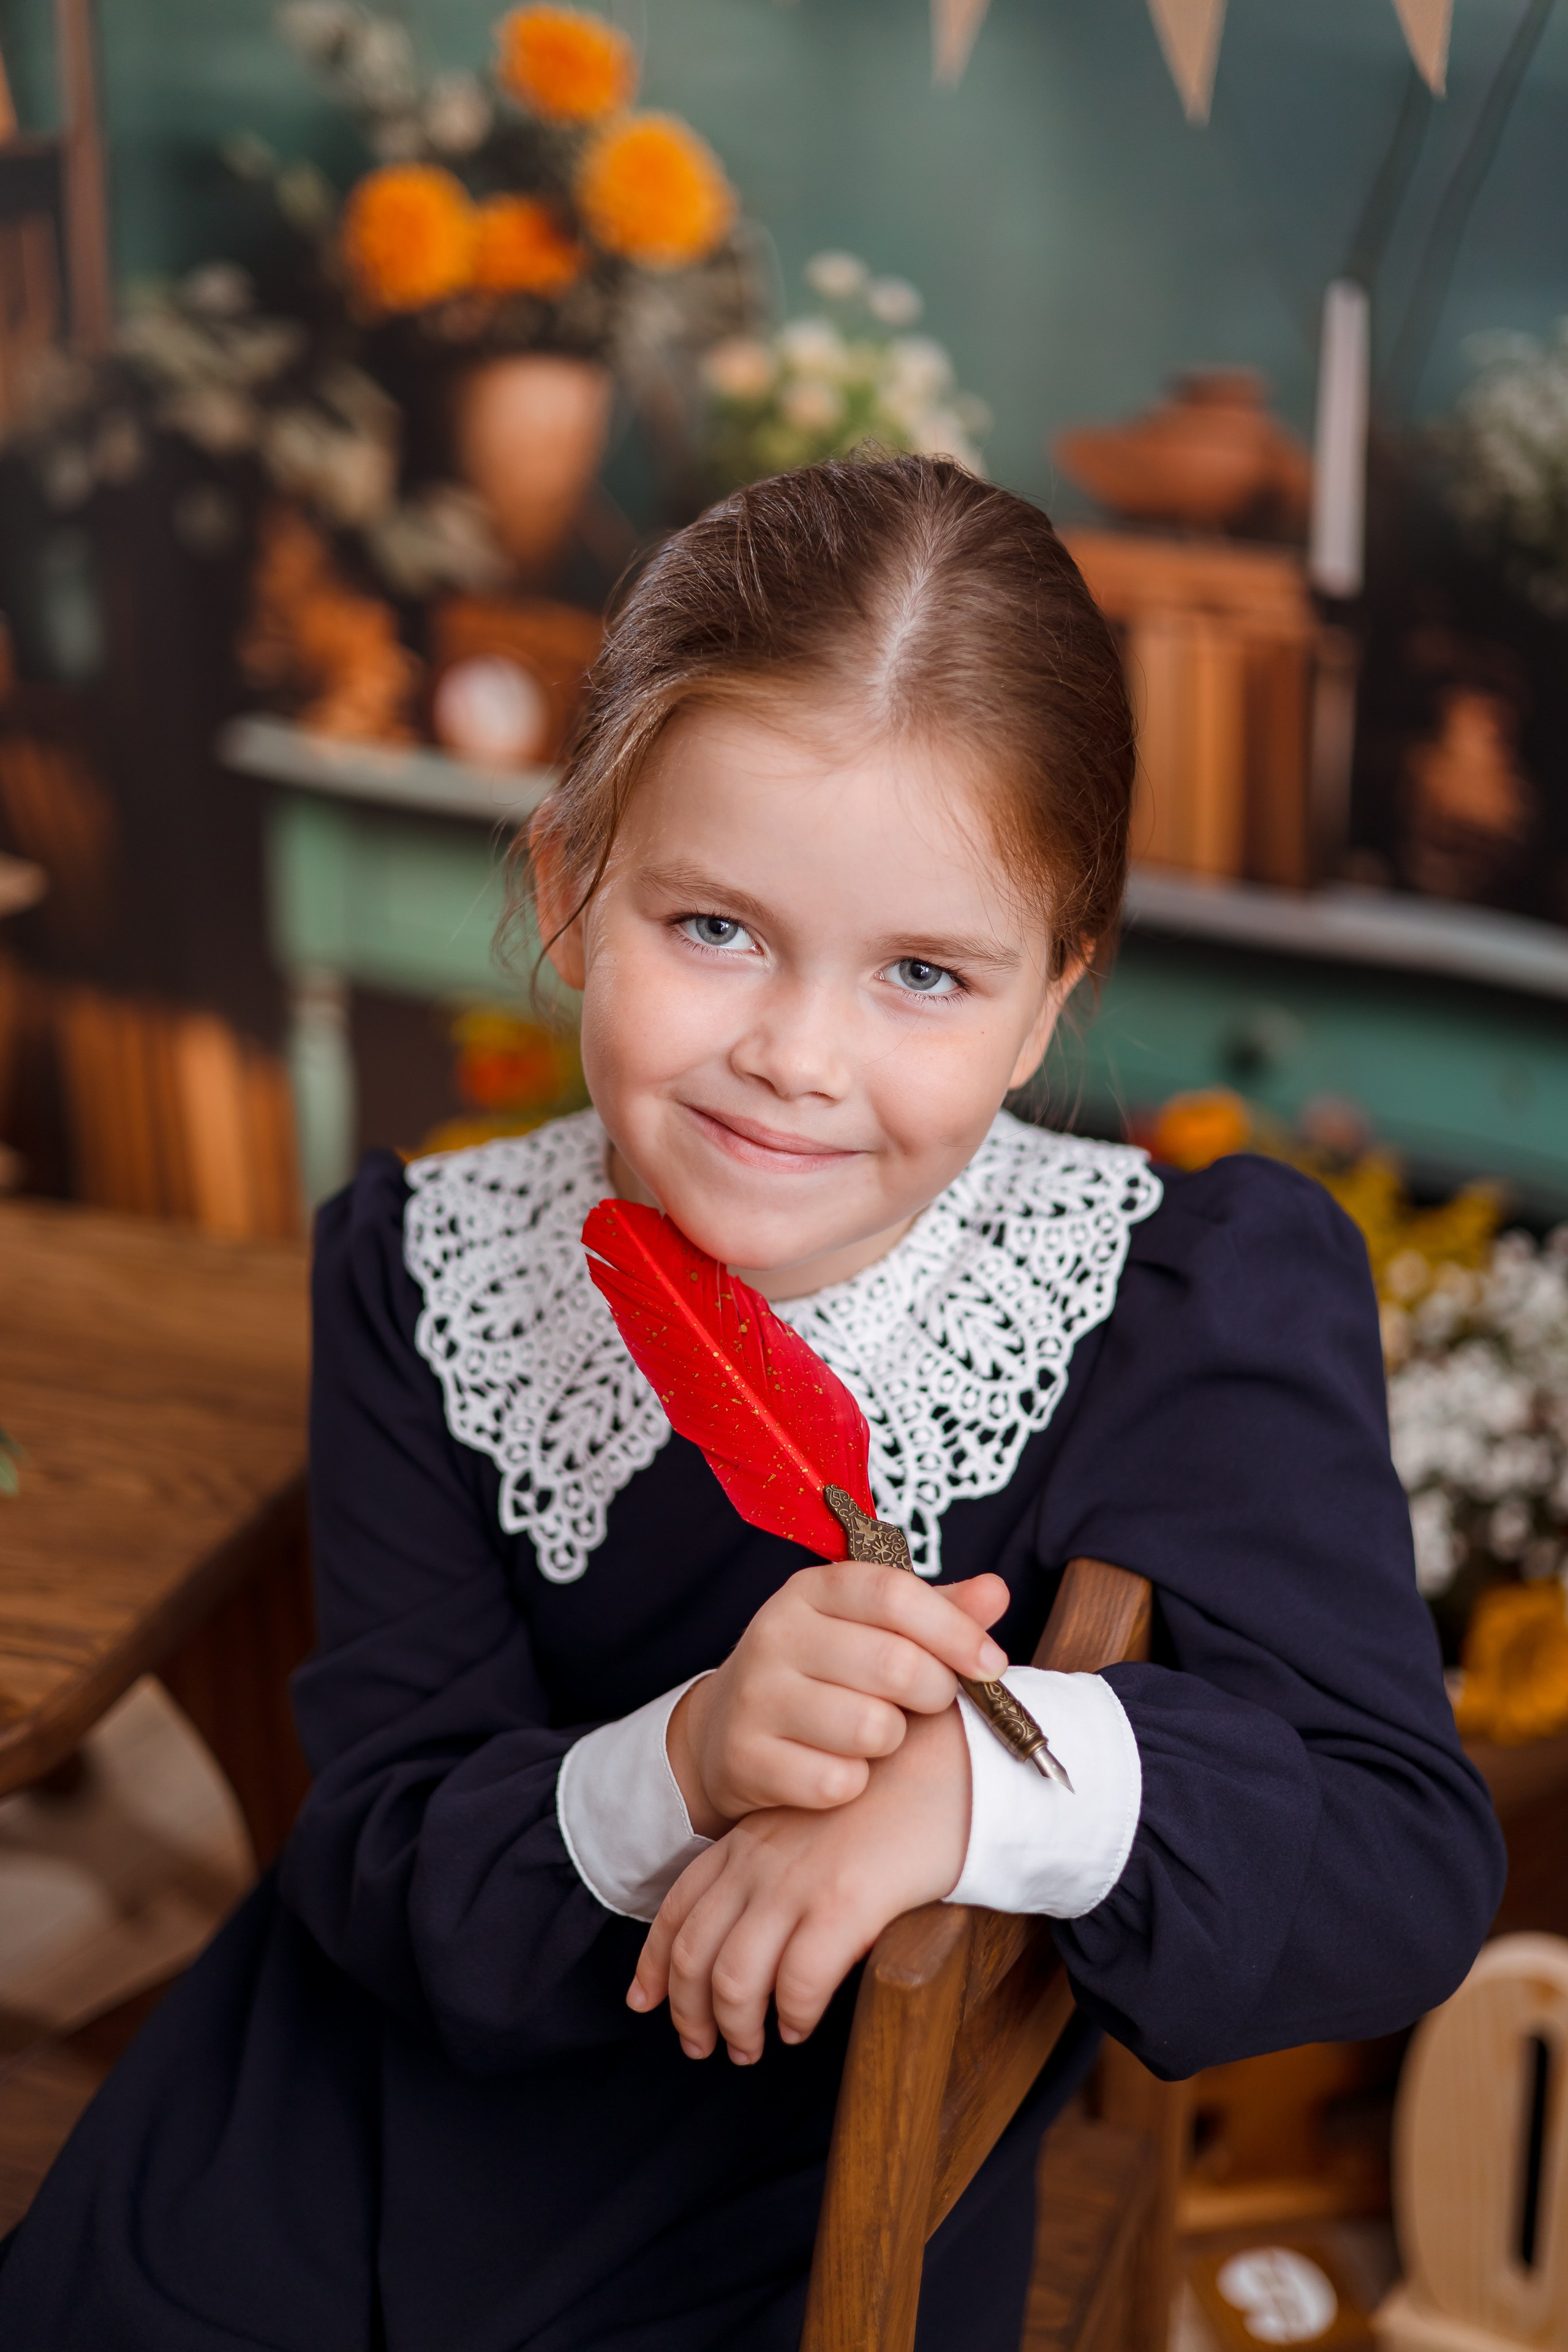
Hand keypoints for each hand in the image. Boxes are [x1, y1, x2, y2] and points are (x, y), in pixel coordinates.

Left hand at [632, 1703, 970, 2063]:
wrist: (951, 1762)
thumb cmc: (890, 1796)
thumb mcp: (812, 1819)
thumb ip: (777, 1860)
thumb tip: (754, 1930)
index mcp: (748, 1837)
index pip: (678, 1907)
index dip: (654, 1963)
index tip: (644, 2001)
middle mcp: (760, 1858)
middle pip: (695, 1951)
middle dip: (688, 2010)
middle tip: (702, 2045)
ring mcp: (799, 1879)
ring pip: (734, 1976)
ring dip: (735, 2025)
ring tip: (751, 2047)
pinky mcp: (846, 1900)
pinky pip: (798, 1981)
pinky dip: (791, 2015)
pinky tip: (799, 2026)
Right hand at [666, 1562, 1005, 1835]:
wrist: (724, 1730)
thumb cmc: (820, 1671)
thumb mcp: (867, 1627)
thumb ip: (934, 1610)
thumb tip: (995, 1592)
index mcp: (811, 1590)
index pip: (894, 1594)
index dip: (955, 1630)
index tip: (991, 1664)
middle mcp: (776, 1633)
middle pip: (894, 1664)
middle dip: (934, 1691)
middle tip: (930, 1701)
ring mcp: (756, 1697)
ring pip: (871, 1729)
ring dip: (891, 1740)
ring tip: (874, 1732)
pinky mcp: (747, 1759)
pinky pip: (838, 1782)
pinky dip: (852, 1783)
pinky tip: (839, 1766)